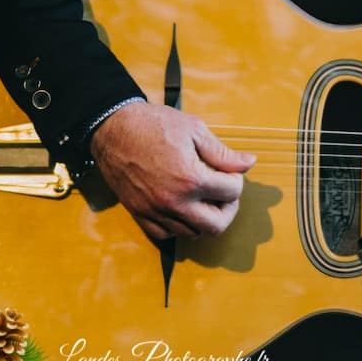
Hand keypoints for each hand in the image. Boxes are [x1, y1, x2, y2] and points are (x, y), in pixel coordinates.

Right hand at [89, 102, 255, 239]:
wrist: (113, 128)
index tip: (230, 172)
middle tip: (224, 192)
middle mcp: (174, 201)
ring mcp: (155, 211)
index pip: (232, 192)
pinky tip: (183, 208)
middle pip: (216, 225)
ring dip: (204, 219)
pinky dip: (179, 226)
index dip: (237, 180)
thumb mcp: (195, 130)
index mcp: (191, 179)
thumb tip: (249, 163)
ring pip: (192, 233)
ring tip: (205, 199)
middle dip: (228, 208)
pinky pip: (165, 235)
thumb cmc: (154, 125)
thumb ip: (223, 153)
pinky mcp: (139, 214)